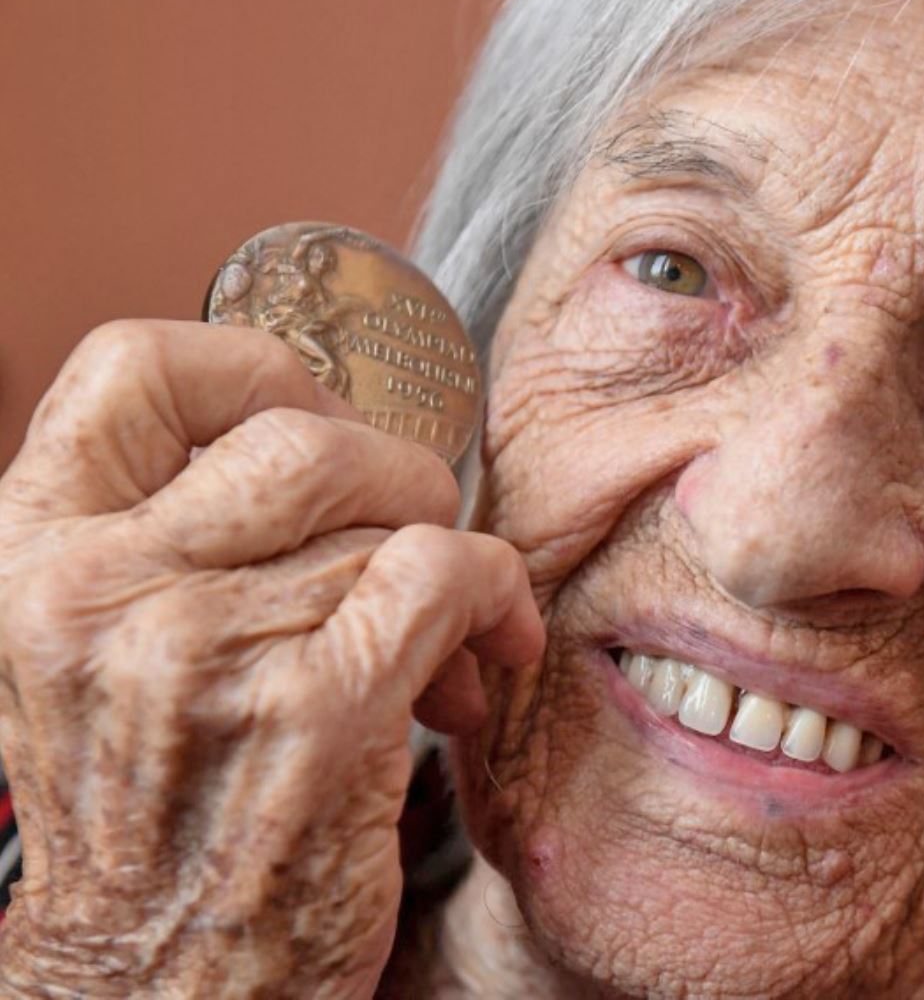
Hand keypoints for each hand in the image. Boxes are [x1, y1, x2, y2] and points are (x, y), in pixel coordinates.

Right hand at [0, 321, 542, 997]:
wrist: (148, 989)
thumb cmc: (156, 808)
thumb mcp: (103, 649)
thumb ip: (173, 534)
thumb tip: (331, 430)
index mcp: (31, 555)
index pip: (137, 365)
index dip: (258, 368)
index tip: (323, 422)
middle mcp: (99, 594)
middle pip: (302, 434)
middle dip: (396, 477)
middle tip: (415, 535)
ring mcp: (203, 651)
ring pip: (392, 519)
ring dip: (451, 572)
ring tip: (442, 648)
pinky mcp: (314, 711)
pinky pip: (446, 574)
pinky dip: (497, 598)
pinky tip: (489, 654)